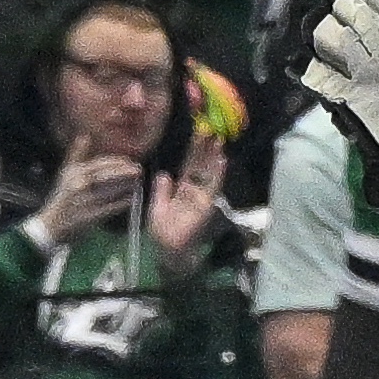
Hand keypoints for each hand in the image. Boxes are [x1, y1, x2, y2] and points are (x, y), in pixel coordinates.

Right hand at [34, 137, 139, 243]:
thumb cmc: (63, 196)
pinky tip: (131, 199)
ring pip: (110, 191)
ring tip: (137, 182)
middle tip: (138, 170)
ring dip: (126, 186)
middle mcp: (79, 184)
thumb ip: (76, 154)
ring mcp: (85, 200)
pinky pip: (110, 208)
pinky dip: (122, 203)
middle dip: (124, 172)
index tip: (130, 161)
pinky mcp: (91, 216)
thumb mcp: (67, 172)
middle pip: (106, 175)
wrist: (54, 223)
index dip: (117, 162)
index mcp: (75, 172)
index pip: (100, 163)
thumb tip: (84, 136)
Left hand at [147, 131, 224, 271]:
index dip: (194, 150)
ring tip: (218, 139)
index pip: (189, 165)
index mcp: (181, 189)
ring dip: (214, 157)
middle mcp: (193, 191)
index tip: (199, 133)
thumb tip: (164, 174)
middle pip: (200, 165)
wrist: (168, 250)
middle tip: (212, 128)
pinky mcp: (205, 205)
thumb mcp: (157, 206)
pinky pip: (211, 187)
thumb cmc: (162, 232)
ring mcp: (200, 197)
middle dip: (206, 148)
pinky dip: (217, 174)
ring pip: (208, 173)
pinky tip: (221, 160)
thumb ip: (161, 190)